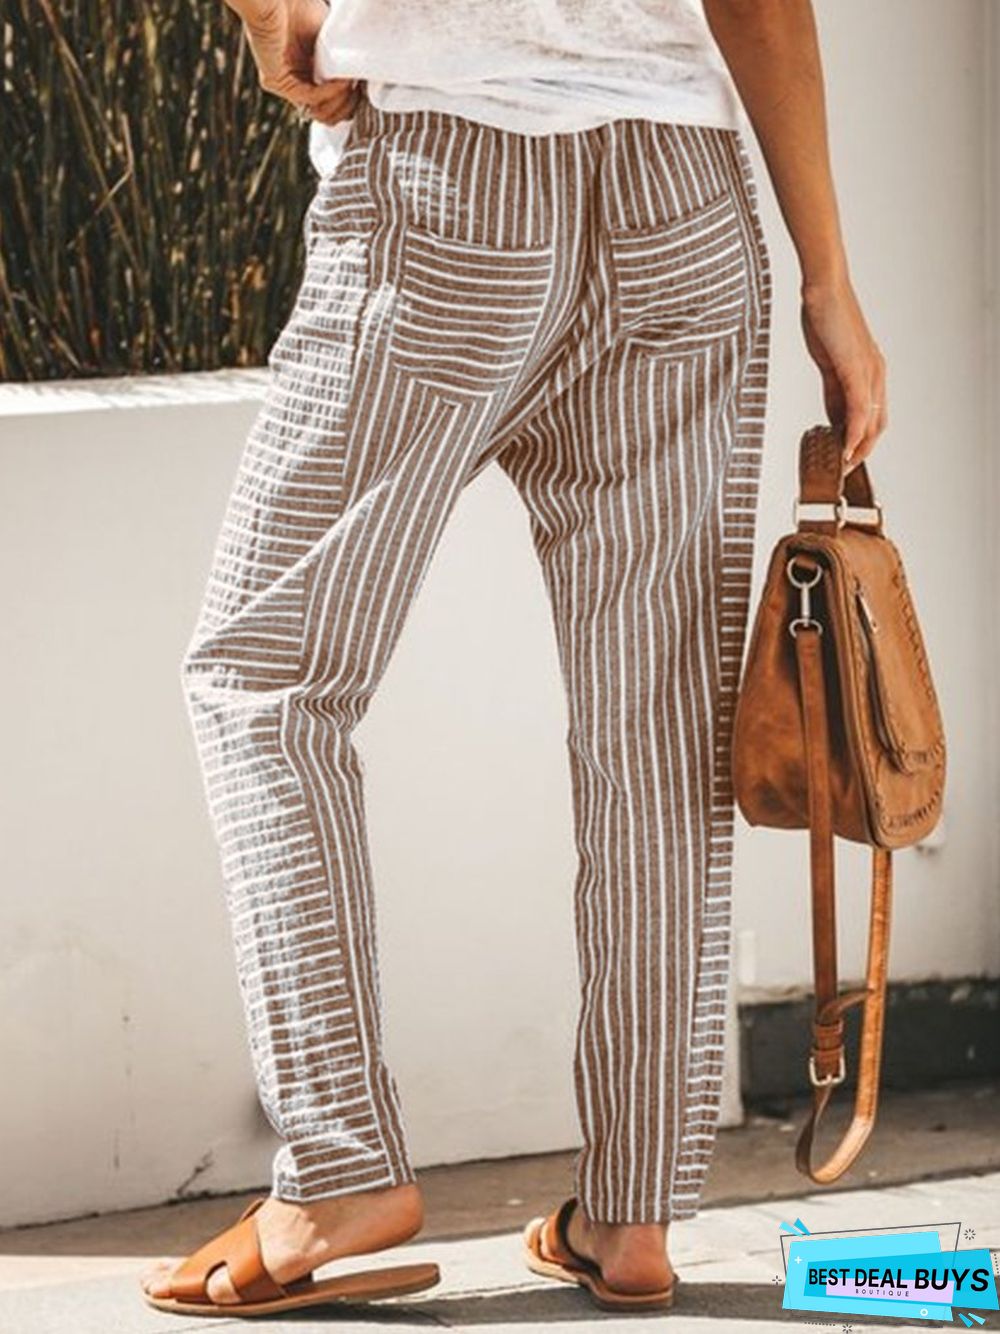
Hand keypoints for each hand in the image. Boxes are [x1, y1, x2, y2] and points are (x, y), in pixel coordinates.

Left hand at [233, 0, 359, 125]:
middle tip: (358, 91)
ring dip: (340, 102)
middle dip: (347, 106)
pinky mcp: (275, 81)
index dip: (350, 103)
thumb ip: (342, 65)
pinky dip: (330, 92)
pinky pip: (310, 97)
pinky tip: (343, 81)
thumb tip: (362, 84)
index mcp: (307, 75)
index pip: (330, 106)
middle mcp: (294, 83)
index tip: (362, 89)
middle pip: (326, 115)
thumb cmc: (302, 8)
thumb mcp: (331, 44)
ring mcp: (284, 84)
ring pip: (318, 112)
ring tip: (351, 84)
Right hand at [800, 273, 887, 471]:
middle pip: (878, 422)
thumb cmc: (824, 317)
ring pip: (872, 420)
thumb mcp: (828, 359)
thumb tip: (833, 414)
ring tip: (846, 465)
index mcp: (870, 370)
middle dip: (864, 450)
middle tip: (848, 468)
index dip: (863, 439)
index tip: (848, 456)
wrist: (824, 288)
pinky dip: (855, 431)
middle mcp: (875, 373)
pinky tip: (846, 447)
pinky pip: (859, 409)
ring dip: (860, 447)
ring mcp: (868, 371)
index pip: (872, 414)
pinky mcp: (856, 369)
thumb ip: (833, 387)